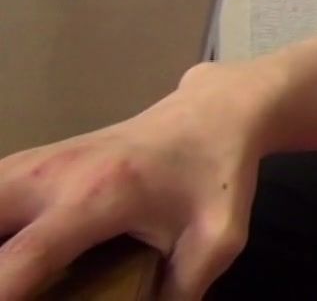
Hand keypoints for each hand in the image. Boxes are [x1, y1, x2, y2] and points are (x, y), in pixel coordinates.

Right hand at [0, 65, 270, 300]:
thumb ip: (182, 290)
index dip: (4, 290)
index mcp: (97, 197)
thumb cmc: (216, 176)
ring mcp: (39, 160)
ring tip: (13, 268)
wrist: (215, 113)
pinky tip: (10, 242)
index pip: (26, 255)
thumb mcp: (216, 239)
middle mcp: (54, 175)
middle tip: (16, 286)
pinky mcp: (34, 158)